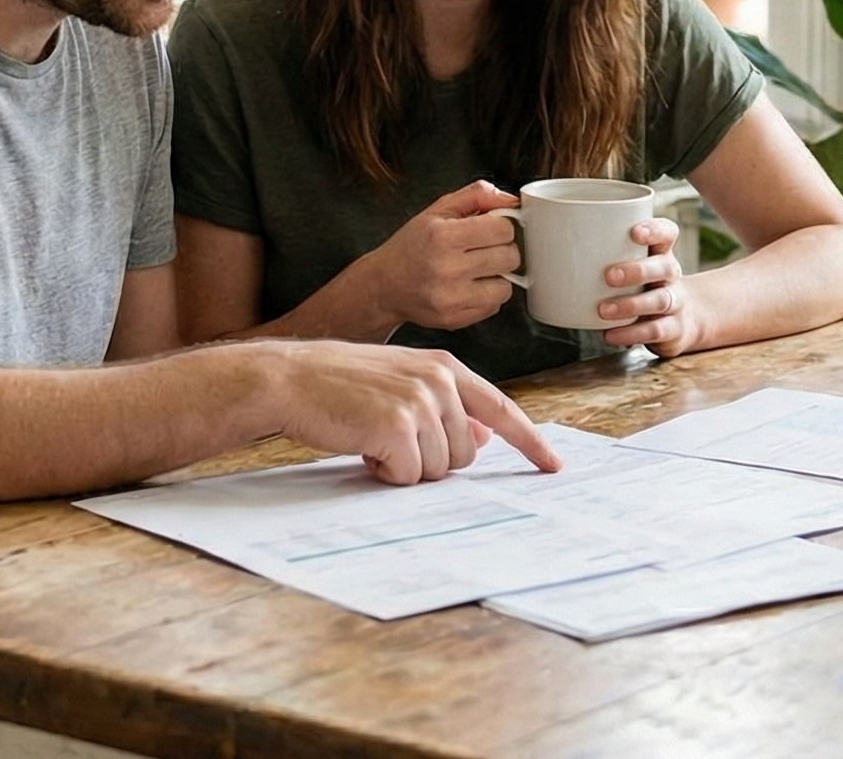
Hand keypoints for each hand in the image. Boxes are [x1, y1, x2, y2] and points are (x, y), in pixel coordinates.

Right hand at [268, 343, 561, 484]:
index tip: (552, 465)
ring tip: (372, 437)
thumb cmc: (340, 384)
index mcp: (445, 367)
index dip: (529, 441)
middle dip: (430, 459)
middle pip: (465, 454)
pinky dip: (385, 472)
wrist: (290, 379)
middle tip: (389, 439)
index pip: (501, 408)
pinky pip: (408, 476)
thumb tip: (481, 438)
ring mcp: (420, 402)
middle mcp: (439, 381)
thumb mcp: (400, 384)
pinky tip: (362, 447)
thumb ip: (445, 406)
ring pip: (438, 469)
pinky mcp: (398, 426)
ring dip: (405, 466)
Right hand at [355, 180, 522, 330]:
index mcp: (444, 236)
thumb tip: (511, 201)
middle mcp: (448, 268)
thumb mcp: (437, 210)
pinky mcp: (456, 319)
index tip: (490, 229)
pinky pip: (494, 306)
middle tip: (482, 249)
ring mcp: (452, 298)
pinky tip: (468, 287)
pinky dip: (487, 296)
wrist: (384, 285)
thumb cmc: (411, 247)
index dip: (501, 226)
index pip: (503, 229)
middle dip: (502, 250)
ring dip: (497, 276)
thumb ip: (476, 196)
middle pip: (510, 257)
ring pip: (507, 286)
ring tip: (476, 270)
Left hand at [599, 217, 704, 356]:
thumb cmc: (644, 286)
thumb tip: (543, 246)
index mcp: (660, 253)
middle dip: (636, 270)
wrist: (683, 320)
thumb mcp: (632, 266)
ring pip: (660, 300)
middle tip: (608, 275)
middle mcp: (671, 275)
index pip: (667, 233)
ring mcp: (675, 302)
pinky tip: (609, 335)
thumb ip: (601, 255)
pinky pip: (655, 330)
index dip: (654, 230)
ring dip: (630, 305)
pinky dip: (630, 334)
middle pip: (664, 267)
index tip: (634, 231)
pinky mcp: (673, 329)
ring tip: (602, 310)